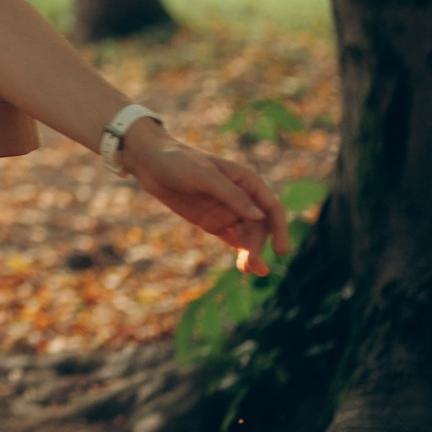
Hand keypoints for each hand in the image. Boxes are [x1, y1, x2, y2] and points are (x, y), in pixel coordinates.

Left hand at [119, 120, 290, 277]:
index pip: (271, 208)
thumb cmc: (178, 161)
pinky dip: (241, 252)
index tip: (281, 251)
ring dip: (251, 253)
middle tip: (251, 264)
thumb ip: (231, 195)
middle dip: (258, 246)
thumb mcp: (204, 175)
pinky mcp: (214, 222)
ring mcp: (228, 211)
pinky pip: (234, 240)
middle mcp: (241, 197)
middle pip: (260, 227)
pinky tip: (245, 266)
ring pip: (248, 237)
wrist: (150, 162)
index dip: (280, 229)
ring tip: (248, 270)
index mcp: (246, 181)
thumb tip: (259, 216)